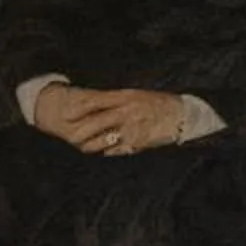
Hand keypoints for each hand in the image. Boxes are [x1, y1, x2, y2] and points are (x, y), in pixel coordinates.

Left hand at [32, 84, 188, 156]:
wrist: (180, 115)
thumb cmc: (156, 103)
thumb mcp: (135, 95)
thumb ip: (115, 100)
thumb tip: (92, 103)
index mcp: (125, 97)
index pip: (96, 102)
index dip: (79, 109)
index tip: (66, 114)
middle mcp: (127, 112)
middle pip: (96, 123)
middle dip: (80, 131)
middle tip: (70, 136)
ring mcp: (131, 128)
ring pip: (103, 140)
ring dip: (91, 144)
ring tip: (84, 146)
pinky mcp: (136, 143)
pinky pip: (115, 149)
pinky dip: (107, 150)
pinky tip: (103, 150)